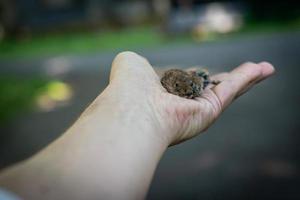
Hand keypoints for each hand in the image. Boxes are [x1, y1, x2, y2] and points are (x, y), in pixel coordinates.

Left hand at [108, 51, 274, 145]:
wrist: (131, 108)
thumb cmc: (127, 86)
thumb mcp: (132, 64)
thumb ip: (140, 63)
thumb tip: (145, 66)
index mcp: (165, 95)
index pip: (187, 83)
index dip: (199, 76)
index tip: (206, 72)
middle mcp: (182, 105)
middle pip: (212, 89)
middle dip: (230, 81)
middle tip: (249, 72)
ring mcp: (196, 110)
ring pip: (226, 90)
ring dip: (247, 78)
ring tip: (266, 69)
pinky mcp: (208, 113)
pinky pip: (230, 91)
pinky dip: (246, 79)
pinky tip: (262, 69)